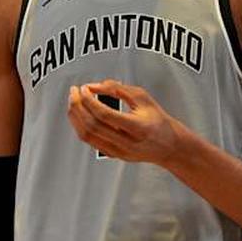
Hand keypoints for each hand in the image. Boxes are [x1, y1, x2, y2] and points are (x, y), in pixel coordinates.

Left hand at [66, 79, 183, 164]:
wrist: (168, 145)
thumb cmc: (157, 120)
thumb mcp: (143, 98)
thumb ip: (118, 89)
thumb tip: (96, 86)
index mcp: (137, 127)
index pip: (104, 114)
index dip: (90, 100)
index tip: (84, 88)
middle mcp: (127, 142)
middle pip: (92, 125)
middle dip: (78, 106)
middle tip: (74, 92)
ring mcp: (118, 151)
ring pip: (87, 136)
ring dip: (76, 117)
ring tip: (74, 101)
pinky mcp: (113, 155)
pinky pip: (89, 141)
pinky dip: (80, 126)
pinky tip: (79, 115)